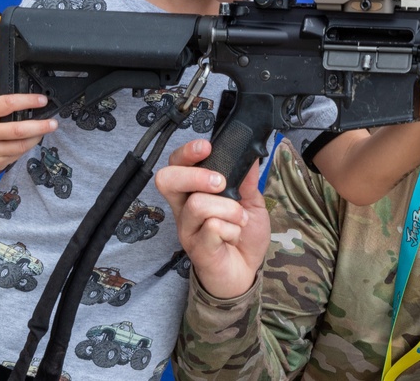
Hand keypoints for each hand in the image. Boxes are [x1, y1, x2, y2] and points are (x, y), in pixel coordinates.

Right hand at [0, 66, 56, 177]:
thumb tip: (1, 60)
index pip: (8, 103)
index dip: (28, 101)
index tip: (42, 100)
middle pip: (17, 130)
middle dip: (40, 126)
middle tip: (53, 122)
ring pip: (20, 145)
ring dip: (37, 137)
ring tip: (46, 130)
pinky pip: (16, 155)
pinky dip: (27, 147)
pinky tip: (32, 140)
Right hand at [155, 139, 268, 298]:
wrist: (246, 272)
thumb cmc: (243, 236)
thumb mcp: (252, 202)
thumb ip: (248, 181)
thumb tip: (250, 156)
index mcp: (193, 192)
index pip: (176, 165)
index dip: (186, 153)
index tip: (206, 147)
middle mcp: (184, 209)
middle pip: (167, 179)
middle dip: (197, 176)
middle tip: (221, 184)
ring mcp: (188, 229)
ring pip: (198, 203)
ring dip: (229, 209)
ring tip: (239, 219)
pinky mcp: (197, 248)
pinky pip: (213, 228)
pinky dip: (232, 229)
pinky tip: (234, 236)